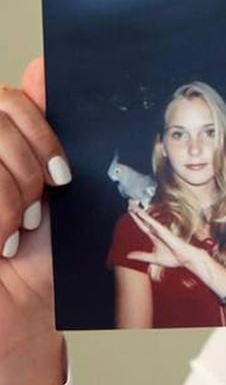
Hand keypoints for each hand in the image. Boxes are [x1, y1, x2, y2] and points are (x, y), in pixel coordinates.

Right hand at [0, 57, 70, 384]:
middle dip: (27, 165)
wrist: (20, 320)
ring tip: (13, 229)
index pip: (5, 99)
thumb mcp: (49, 185)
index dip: (38, 132)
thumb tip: (41, 64)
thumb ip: (41, 127)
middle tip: (35, 208)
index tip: (61, 175)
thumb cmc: (39, 253)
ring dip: (9, 194)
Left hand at [126, 204, 199, 269]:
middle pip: (143, 219)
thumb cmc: (173, 258)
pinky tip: (139, 212)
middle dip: (136, 212)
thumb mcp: (153, 258)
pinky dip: (145, 217)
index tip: (130, 211)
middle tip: (129, 203)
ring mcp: (160, 230)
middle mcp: (156, 231)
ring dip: (139, 211)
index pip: (142, 225)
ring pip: (146, 218)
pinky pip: (152, 222)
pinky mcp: (163, 231)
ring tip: (131, 204)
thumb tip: (128, 255)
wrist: (185, 259)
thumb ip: (141, 256)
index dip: (136, 218)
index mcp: (154, 237)